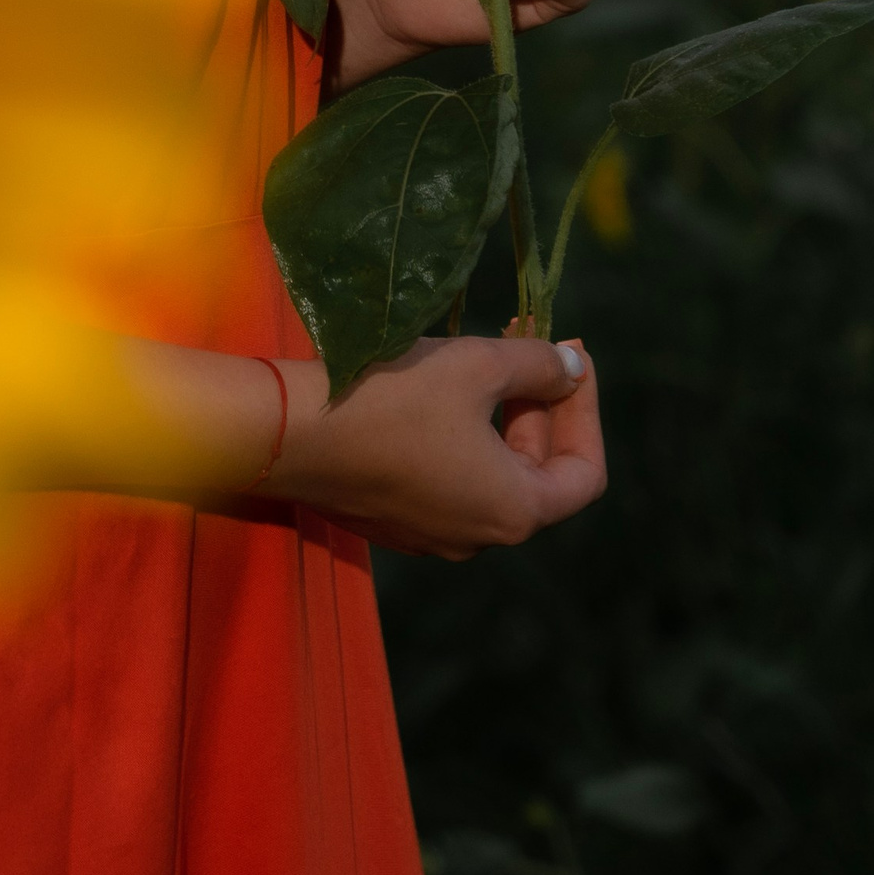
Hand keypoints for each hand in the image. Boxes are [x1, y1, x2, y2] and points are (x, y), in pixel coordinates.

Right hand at [259, 328, 604, 557]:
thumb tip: (572, 367)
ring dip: (499, 415)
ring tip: (485, 354)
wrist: (287, 431)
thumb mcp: (477, 365)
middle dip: (540, 402)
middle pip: (537, 471)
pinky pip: (447, 478)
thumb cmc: (393, 397)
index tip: (572, 356)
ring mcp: (431, 533)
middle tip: (528, 337)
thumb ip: (540, 365)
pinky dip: (460, 434)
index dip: (586, 409)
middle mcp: (478, 537)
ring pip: (489, 472)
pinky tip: (439, 388)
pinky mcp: (391, 519)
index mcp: (513, 512)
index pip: (584, 473)